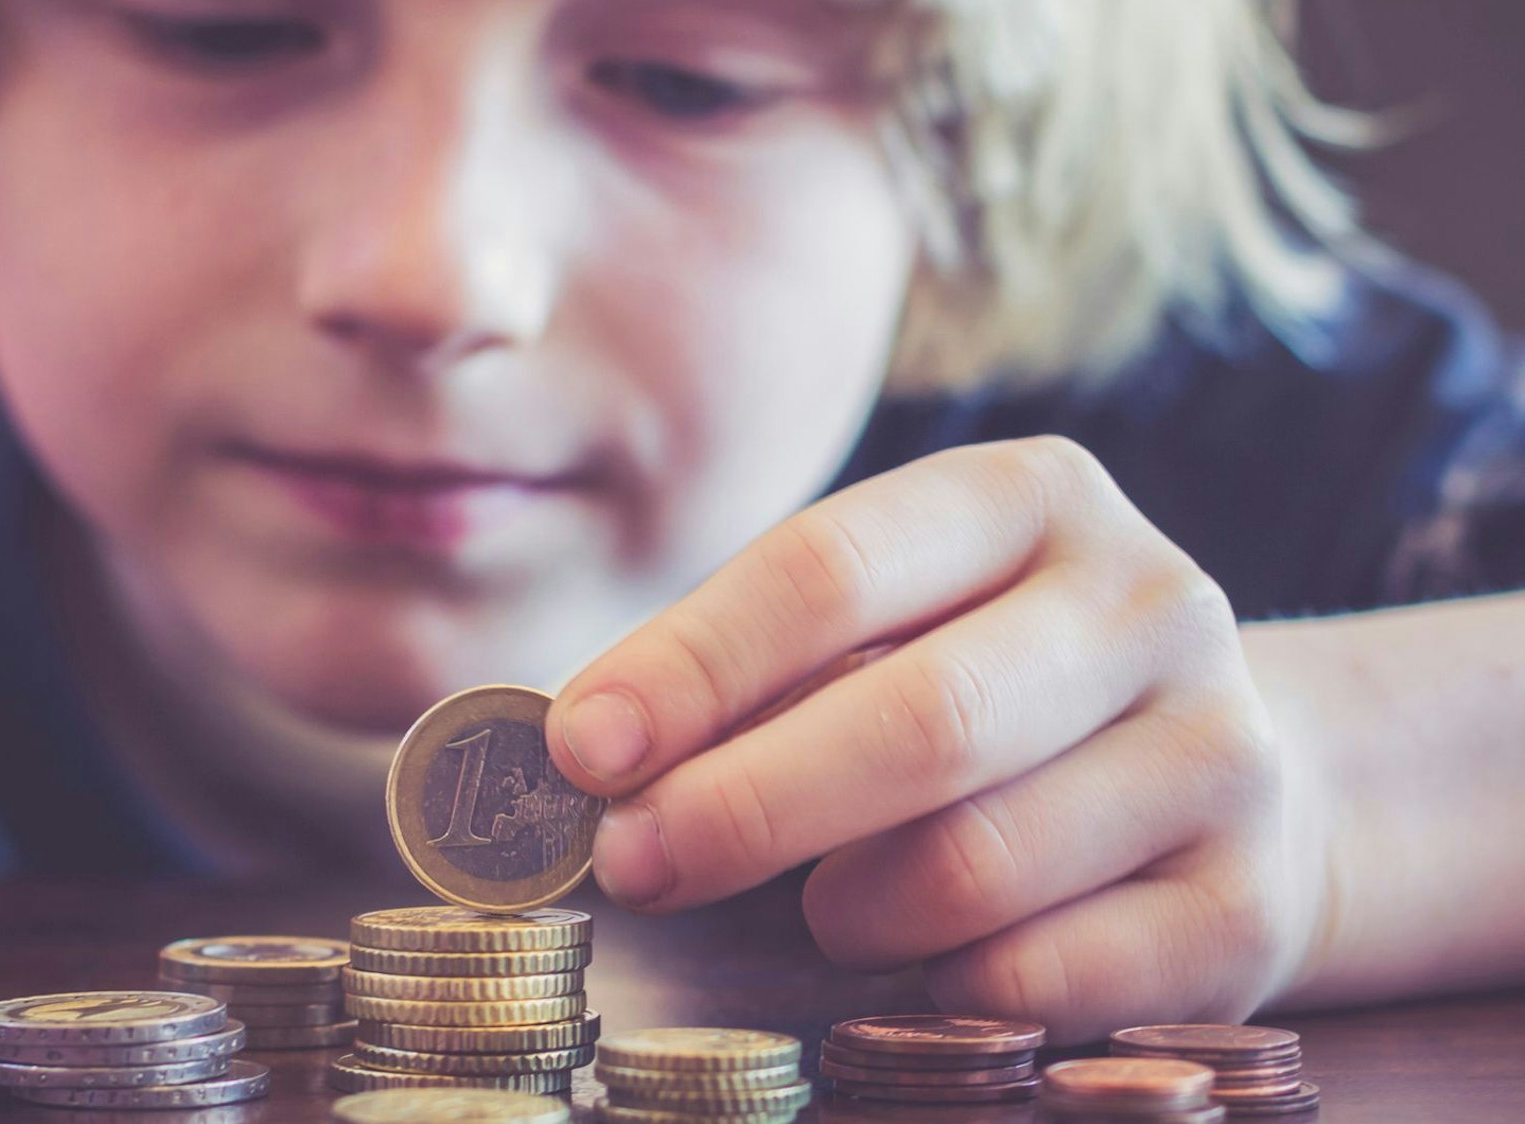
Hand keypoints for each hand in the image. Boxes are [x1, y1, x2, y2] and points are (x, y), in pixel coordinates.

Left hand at [546, 436, 1331, 1042]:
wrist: (1224, 774)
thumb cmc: (991, 686)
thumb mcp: (887, 628)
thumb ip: (756, 673)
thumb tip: (593, 750)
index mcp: (1030, 497)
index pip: (831, 568)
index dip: (691, 666)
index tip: (584, 750)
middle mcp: (1149, 601)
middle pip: (921, 721)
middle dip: (744, 806)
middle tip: (633, 862)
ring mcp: (1220, 751)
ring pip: (978, 864)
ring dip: (846, 908)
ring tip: (820, 909)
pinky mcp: (1249, 900)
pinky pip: (1050, 978)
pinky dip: (943, 985)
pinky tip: (921, 961)